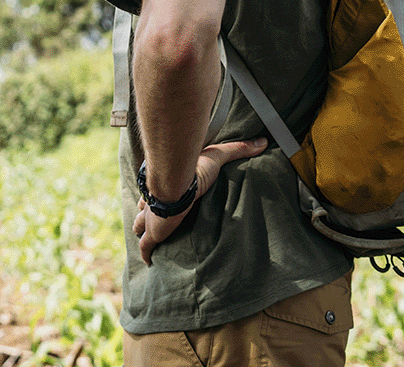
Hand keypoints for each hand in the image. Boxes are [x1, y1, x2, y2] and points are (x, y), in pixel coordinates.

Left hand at [133, 137, 266, 264]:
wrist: (175, 183)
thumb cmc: (192, 169)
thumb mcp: (217, 155)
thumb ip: (238, 149)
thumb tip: (262, 142)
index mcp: (165, 185)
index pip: (159, 190)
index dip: (160, 194)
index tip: (165, 199)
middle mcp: (155, 201)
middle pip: (147, 208)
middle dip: (149, 213)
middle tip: (158, 221)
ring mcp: (151, 218)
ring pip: (141, 225)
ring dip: (144, 230)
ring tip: (152, 239)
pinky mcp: (153, 233)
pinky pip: (146, 247)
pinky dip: (147, 253)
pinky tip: (149, 261)